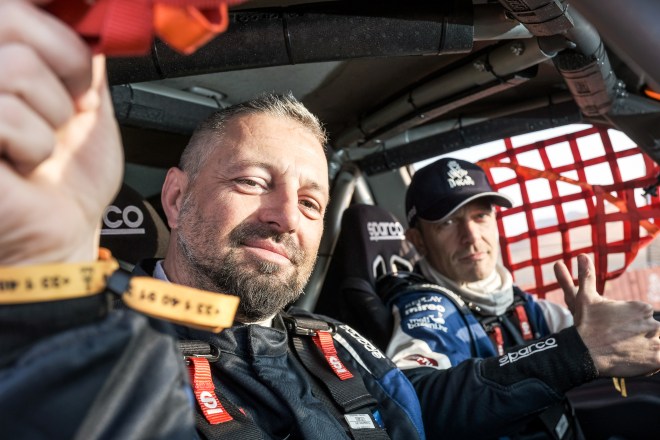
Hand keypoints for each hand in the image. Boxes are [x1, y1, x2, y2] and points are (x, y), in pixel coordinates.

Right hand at [0, 1, 121, 264]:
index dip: (45, 9)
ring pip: (16, 67)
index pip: (14, 6)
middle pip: (10, 16)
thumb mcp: (88, 101)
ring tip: (40, 144)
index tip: (82, 20)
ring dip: (51, 115)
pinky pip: (4, 112)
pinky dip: (33, 143)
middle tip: (71, 102)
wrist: (61, 234)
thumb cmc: (69, 177)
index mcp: (1, 56)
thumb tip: (90, 11)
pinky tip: (22, 165)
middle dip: (65, 62)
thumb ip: (80, 50)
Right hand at [554, 254, 659, 376]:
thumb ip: (587, 276)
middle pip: (651, 331)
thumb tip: (582, 255)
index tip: (616, 329)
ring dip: (644, 349)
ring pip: (655, 344)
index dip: (629, 324)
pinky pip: (658, 360)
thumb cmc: (585, 324)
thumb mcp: (584, 297)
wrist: (584, 351)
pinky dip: (648, 361)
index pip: (643, 317)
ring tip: (626, 352)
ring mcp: (654, 341)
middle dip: (638, 336)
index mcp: (640, 307)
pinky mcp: (655, 360)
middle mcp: (651, 322)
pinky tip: (634, 361)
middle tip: (619, 343)